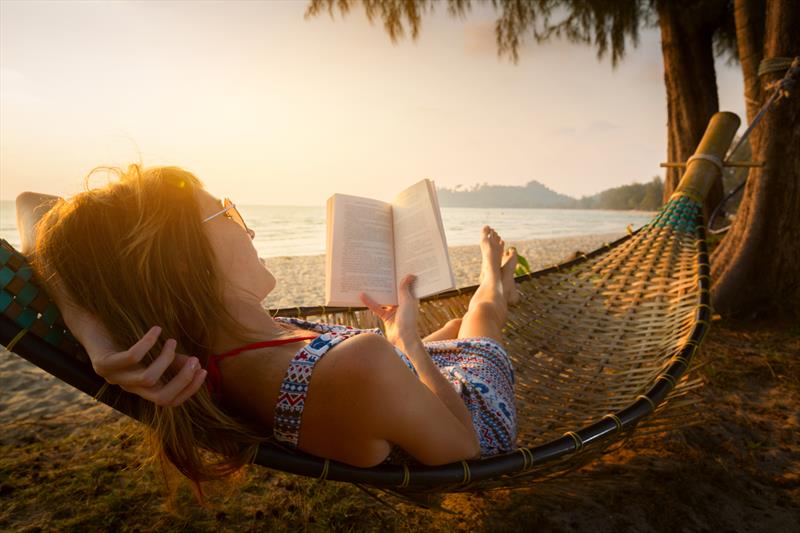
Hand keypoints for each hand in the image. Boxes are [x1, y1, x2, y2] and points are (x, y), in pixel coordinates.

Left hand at [89, 326, 207, 406]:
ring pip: (148, 379)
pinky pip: (131, 358)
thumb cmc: (123, 337)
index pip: (169, 401)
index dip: (188, 390)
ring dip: (166, 359)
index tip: (203, 370)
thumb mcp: (151, 351)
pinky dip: (148, 344)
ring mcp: (113, 377)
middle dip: (183, 380)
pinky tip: (156, 330)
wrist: (89, 325)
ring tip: (171, 341)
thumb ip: (171, 360)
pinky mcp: (102, 364)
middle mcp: (127, 387)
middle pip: (160, 398)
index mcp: (140, 387)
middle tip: (196, 360)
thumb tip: (195, 364)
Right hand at [359, 274, 419, 345]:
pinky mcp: (386, 316)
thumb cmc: (408, 320)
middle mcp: (403, 303)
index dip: (401, 276)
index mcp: (411, 298)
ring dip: (377, 291)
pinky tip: (361, 296)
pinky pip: (377, 307)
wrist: (403, 340)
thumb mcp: (407, 301)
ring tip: (368, 280)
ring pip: (384, 298)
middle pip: (394, 290)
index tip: (395, 266)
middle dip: (387, 282)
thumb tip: (410, 274)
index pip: (406, 285)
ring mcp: (394, 310)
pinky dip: (369, 302)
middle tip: (379, 270)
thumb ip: (405, 288)